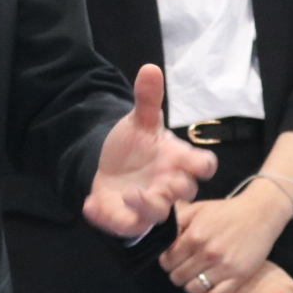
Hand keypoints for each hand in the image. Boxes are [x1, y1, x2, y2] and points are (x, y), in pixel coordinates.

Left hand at [83, 65, 216, 237]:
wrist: (111, 165)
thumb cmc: (136, 146)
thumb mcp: (140, 121)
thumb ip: (147, 99)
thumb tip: (149, 67)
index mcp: (177, 160)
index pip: (202, 165)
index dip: (202, 166)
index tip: (197, 165)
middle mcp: (167, 184)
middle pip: (183, 193)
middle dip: (176, 190)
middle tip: (165, 183)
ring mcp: (148, 203)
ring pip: (156, 213)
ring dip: (145, 206)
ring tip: (128, 194)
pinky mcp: (127, 218)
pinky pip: (122, 224)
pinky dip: (106, 217)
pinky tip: (89, 204)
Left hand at [160, 180, 292, 292]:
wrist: (258, 214)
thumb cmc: (225, 210)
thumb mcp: (197, 209)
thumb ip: (176, 223)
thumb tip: (160, 237)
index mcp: (194, 236)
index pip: (167, 261)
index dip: (166, 262)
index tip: (171, 261)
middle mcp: (206, 253)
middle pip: (177, 277)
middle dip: (176, 275)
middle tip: (182, 270)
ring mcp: (223, 267)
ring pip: (193, 289)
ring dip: (189, 287)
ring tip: (194, 279)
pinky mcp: (239, 277)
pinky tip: (206, 291)